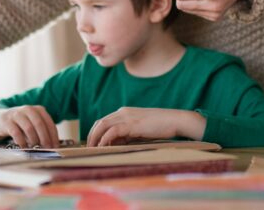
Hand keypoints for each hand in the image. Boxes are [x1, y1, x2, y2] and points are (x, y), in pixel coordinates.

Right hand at [0, 106, 59, 147]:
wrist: (1, 119)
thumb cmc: (22, 124)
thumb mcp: (33, 123)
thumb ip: (42, 131)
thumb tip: (52, 146)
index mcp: (38, 109)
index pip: (49, 122)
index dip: (53, 135)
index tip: (55, 146)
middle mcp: (28, 109)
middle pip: (39, 124)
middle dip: (45, 138)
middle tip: (47, 148)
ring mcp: (17, 114)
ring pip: (29, 128)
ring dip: (33, 140)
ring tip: (35, 148)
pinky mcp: (7, 121)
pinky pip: (16, 133)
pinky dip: (22, 142)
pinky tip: (24, 147)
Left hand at [87, 108, 204, 146]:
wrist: (175, 120)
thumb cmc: (161, 126)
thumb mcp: (140, 130)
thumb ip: (128, 135)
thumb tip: (116, 144)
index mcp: (125, 112)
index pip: (104, 121)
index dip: (96, 132)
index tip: (93, 144)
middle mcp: (123, 112)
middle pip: (100, 122)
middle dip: (91, 135)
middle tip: (88, 149)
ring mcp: (127, 116)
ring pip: (102, 125)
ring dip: (95, 138)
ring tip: (92, 150)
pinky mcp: (132, 123)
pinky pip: (112, 131)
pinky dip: (105, 139)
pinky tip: (103, 147)